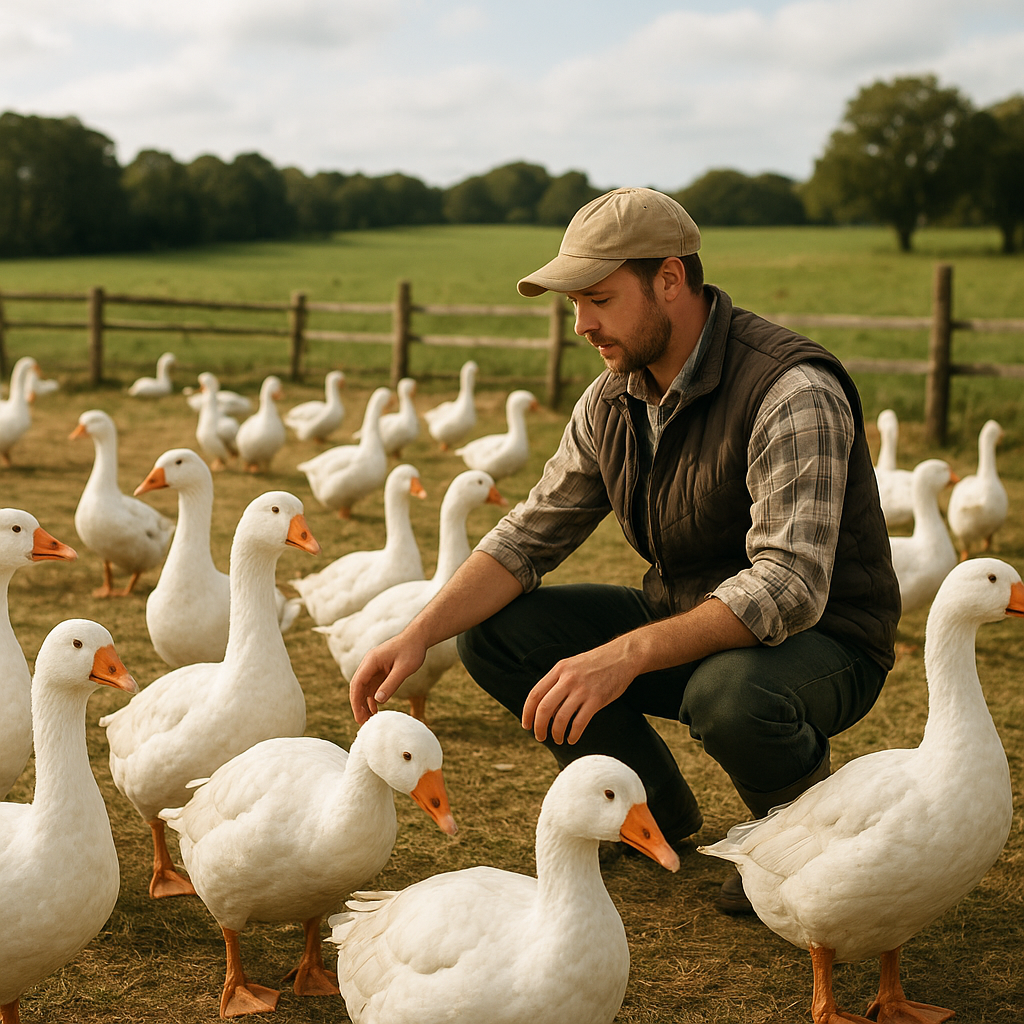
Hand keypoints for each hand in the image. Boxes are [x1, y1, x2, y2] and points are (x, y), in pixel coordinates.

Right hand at [348, 632, 426, 723]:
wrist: (418, 638)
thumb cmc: (412, 650)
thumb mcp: (404, 669)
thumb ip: (391, 684)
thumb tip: (378, 701)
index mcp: (371, 661)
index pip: (357, 684)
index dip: (356, 702)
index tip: (359, 717)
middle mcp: (369, 664)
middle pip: (357, 687)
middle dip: (358, 705)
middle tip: (364, 723)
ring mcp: (373, 667)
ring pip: (363, 688)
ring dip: (364, 703)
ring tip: (369, 720)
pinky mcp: (379, 670)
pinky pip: (371, 686)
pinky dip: (371, 698)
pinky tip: (375, 709)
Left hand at [521, 643, 635, 744]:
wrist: (622, 656)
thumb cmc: (596, 663)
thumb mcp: (572, 666)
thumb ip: (558, 682)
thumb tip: (545, 710)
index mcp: (559, 669)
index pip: (535, 694)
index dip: (527, 713)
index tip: (526, 725)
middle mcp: (568, 679)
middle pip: (544, 708)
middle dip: (539, 727)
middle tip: (540, 737)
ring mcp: (582, 689)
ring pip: (560, 718)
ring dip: (556, 733)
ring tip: (558, 739)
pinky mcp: (597, 699)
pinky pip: (579, 722)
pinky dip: (573, 734)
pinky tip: (572, 739)